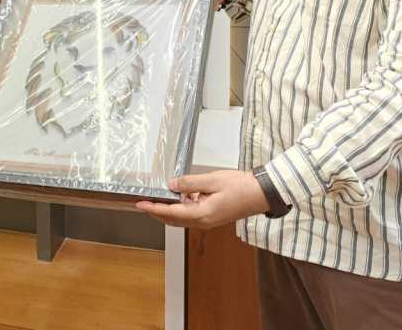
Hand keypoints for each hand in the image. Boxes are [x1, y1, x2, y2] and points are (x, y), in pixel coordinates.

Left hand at [135, 170, 268, 228]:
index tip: (140, 204)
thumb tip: (172, 185)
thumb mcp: (212, 180)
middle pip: (173, 219)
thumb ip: (189, 183)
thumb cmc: (240, 187)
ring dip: (169, 210)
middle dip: (157, 211)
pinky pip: (192, 214)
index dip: (153, 208)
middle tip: (143, 202)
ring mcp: (208, 221)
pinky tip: (181, 195)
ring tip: (158, 197)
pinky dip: (182, 207)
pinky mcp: (213, 217)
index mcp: (201, 214)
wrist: (261, 194)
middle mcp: (203, 221)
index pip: (171, 212)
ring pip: (182, 217)